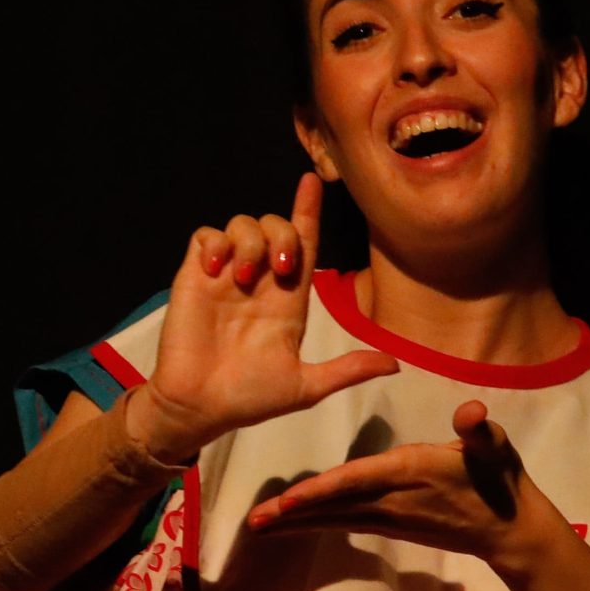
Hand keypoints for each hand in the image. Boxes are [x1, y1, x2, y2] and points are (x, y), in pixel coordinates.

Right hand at [131, 172, 401, 460]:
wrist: (200, 407)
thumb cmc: (249, 398)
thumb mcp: (305, 387)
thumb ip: (346, 370)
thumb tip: (395, 365)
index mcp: (287, 299)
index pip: (302, 243)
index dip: (308, 210)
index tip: (312, 182)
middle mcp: (259, 280)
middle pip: (275, 225)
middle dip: (282, 233)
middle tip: (278, 268)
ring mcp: (226, 276)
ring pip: (242, 224)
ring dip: (250, 240)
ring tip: (243, 275)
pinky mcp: (194, 277)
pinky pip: (205, 236)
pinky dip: (213, 243)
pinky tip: (214, 270)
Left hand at [243, 400, 562, 575]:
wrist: (508, 529)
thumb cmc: (500, 480)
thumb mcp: (495, 447)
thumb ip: (479, 430)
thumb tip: (473, 414)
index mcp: (409, 472)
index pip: (356, 481)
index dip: (320, 491)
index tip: (288, 501)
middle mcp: (391, 499)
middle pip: (333, 506)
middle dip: (292, 514)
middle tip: (253, 521)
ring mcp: (388, 517)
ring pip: (333, 519)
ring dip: (295, 523)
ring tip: (257, 527)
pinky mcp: (389, 526)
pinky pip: (343, 524)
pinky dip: (314, 525)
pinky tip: (291, 526)